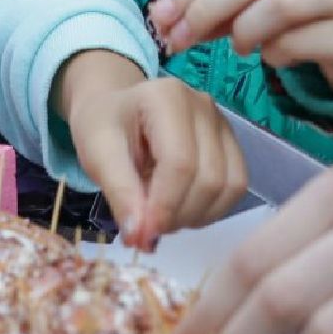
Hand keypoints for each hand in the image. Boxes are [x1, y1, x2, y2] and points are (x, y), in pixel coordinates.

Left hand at [56, 50, 246, 250]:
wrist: (116, 110)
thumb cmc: (103, 127)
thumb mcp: (97, 155)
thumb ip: (119, 192)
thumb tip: (140, 236)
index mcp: (167, 97)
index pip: (180, 162)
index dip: (164, 205)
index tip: (143, 235)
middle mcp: (204, 106)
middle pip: (209, 177)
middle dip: (178, 215)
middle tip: (147, 227)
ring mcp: (222, 124)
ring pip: (229, 186)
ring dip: (196, 215)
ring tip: (162, 216)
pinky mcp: (231, 143)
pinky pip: (235, 187)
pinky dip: (210, 210)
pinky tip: (181, 209)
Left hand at [146, 0, 332, 94]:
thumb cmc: (306, 12)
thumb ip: (219, 0)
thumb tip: (165, 16)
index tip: (158, 15)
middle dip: (205, 8)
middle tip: (179, 39)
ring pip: (279, 4)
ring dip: (244, 30)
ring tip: (238, 47)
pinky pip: (301, 43)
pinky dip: (275, 55)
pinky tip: (276, 57)